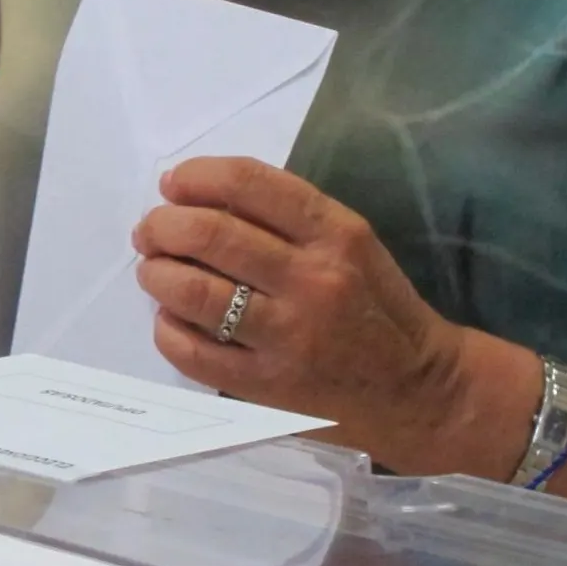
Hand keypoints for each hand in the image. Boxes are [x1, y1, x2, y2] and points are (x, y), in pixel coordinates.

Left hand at [131, 157, 474, 470]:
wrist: (418, 389)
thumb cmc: (378, 308)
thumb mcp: (352, 244)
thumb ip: (288, 219)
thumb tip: (201, 198)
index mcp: (336, 234)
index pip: (250, 185)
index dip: (197, 176)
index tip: (172, 184)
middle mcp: (311, 280)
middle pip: (209, 235)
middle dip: (162, 226)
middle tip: (149, 231)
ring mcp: (287, 336)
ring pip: (194, 291)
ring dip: (156, 273)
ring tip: (153, 271)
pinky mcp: (265, 384)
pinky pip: (192, 351)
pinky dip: (167, 328)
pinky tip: (170, 319)